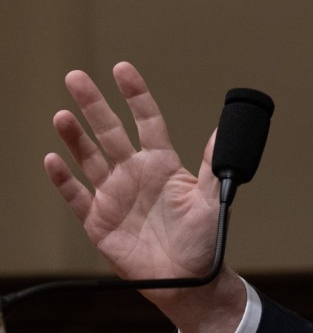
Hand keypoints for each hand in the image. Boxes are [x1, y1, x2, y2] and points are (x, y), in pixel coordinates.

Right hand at [44, 62, 245, 330]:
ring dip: (74, 137)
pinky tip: (52, 159)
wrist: (188, 278)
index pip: (146, 120)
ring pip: (89, 158)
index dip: (135, 95)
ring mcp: (114, 194)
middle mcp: (135, 173)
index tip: (123, 70)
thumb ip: (214, 163)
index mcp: (162, 163)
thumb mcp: (215, 197)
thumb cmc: (205, 238)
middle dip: (94, 104)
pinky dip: (63, 179)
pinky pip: (76, 195)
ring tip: (62, 114)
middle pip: (110, 131)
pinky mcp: (99, 220)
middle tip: (77, 78)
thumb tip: (224, 129)